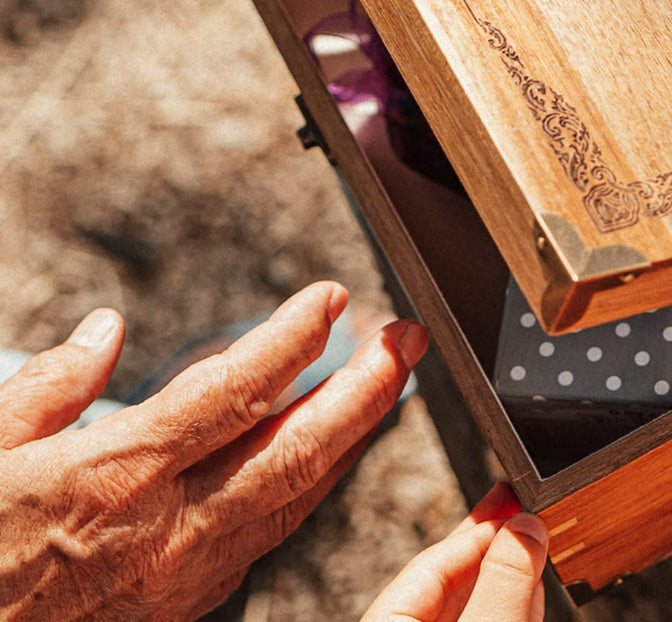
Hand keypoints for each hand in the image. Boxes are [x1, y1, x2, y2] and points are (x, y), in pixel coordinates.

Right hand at [0, 281, 425, 619]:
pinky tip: (327, 454)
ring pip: (296, 497)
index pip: (234, 393)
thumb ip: (46, 390)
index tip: (332, 297)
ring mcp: (182, 578)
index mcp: (113, 478)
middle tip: (407, 336)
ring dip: (353, 435)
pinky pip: (268, 536)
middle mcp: (165, 530)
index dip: (294, 338)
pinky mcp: (182, 608)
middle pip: (297, 450)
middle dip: (366, 388)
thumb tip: (104, 330)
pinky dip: (310, 485)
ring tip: (387, 382)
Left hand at [361, 482, 546, 621]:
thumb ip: (503, 583)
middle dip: (495, 545)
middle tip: (523, 507)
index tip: (521, 508)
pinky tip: (528, 594)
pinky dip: (506, 608)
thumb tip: (525, 528)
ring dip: (507, 577)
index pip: (433, 560)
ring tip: (535, 550)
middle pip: (450, 579)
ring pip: (468, 604)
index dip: (483, 529)